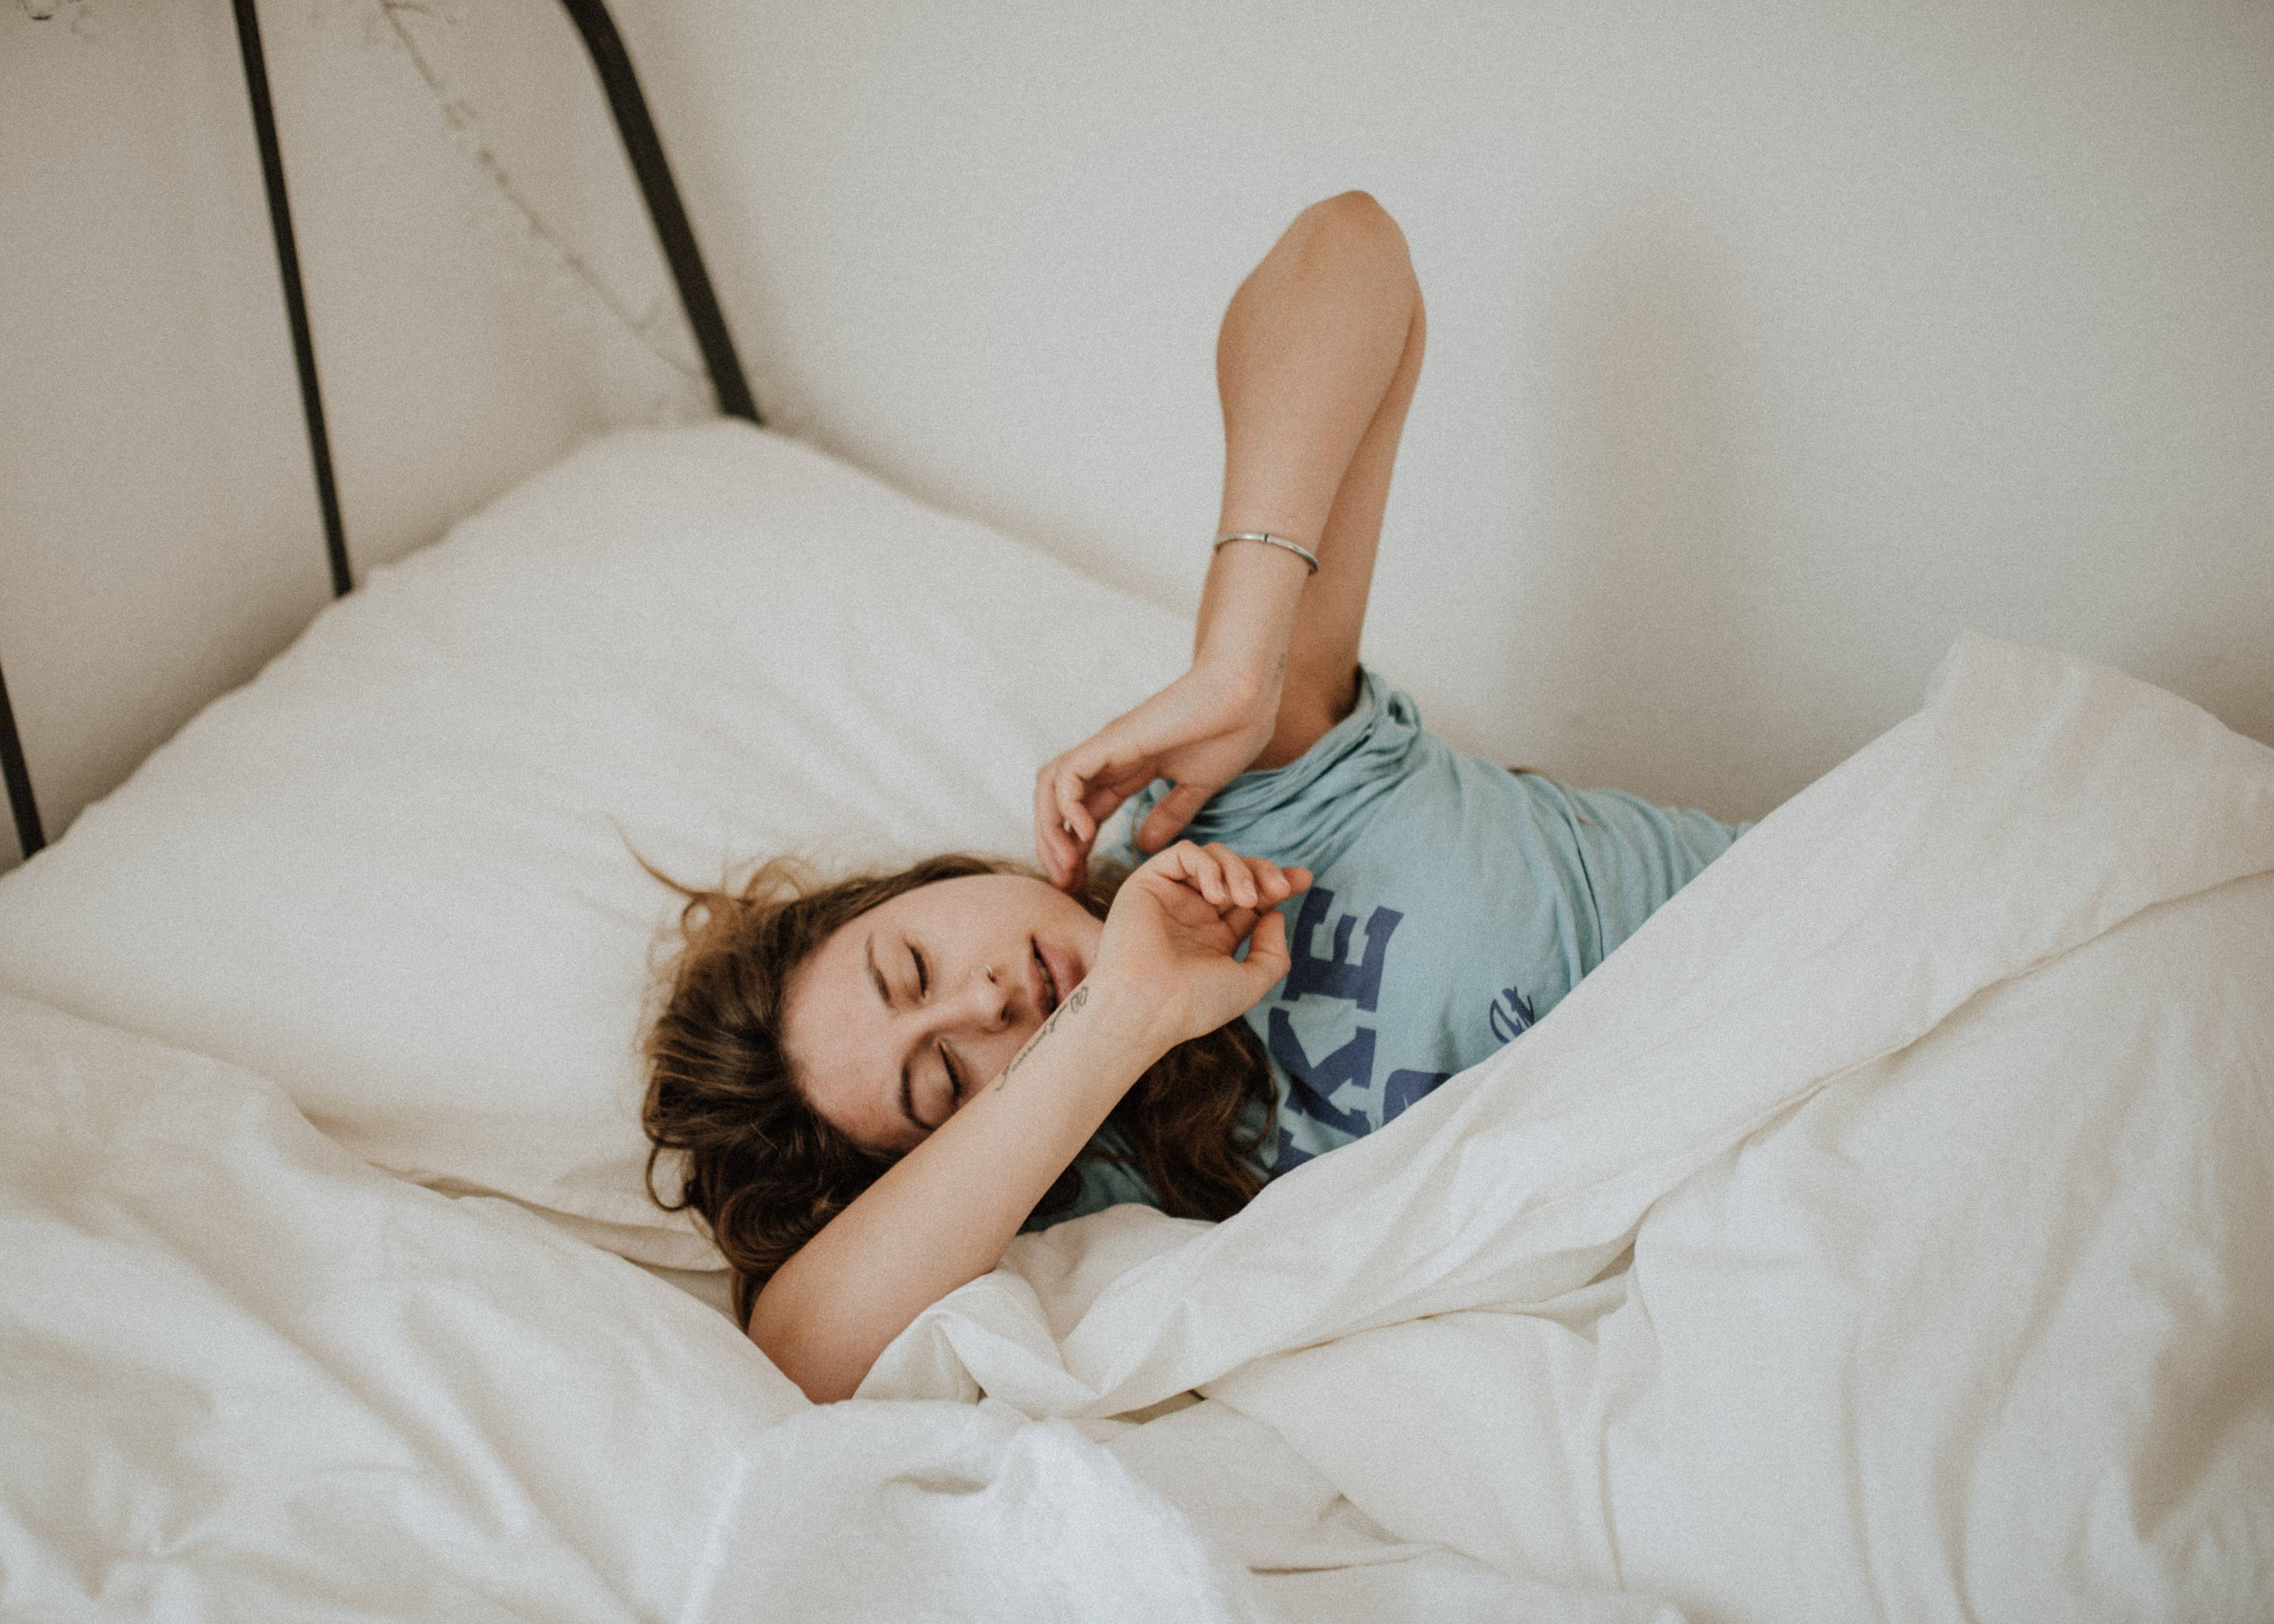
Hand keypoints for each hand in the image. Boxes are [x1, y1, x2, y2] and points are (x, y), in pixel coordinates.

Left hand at [1034, 662, 1279, 889]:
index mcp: (1128, 769)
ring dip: (1051, 829)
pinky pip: (1067, 775)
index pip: (1085, 813)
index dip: (1076, 850)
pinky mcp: (1112, 741)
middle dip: (1054, 846)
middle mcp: (1108, 759)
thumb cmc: (1230, 733)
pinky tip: (1084, 833)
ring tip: (1067, 865)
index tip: (1080, 884)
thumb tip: (1143, 844)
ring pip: (1051, 787)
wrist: (1246, 698)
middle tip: (1066, 885)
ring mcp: (1107, 749)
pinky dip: (1066, 805)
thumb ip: (1170, 814)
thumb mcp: (1196, 787)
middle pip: (1057, 803)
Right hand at [1089, 843, 1310, 1049]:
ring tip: (1245, 899)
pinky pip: (1183, 852)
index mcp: (1215, 937)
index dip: (1277, 883)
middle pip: (1236, 871)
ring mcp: (1171, 896)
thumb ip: (1272, 952)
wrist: (1147, 1007)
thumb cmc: (1194, 1004)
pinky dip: (1207, 865)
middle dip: (1264, 872)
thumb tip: (1275, 914)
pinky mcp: (1148, 882)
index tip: (1303, 880)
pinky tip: (1216, 895)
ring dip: (1238, 870)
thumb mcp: (1250, 983)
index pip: (1251, 899)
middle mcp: (1193, 913)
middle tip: (1280, 888)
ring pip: (1213, 857)